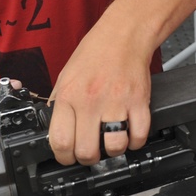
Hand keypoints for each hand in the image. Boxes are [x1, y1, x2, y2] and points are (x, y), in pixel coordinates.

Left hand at [47, 28, 152, 165]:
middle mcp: (91, 101)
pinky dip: (135, 141)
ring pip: (115, 147)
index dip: (64, 157)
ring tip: (111, 142)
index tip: (69, 157)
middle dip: (89, 159)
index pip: (60, 142)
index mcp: (69, 96)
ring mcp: (117, 102)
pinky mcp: (139, 102)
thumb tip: (56, 132)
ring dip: (113, 151)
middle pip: (87, 151)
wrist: (123, 36)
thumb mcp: (65, 77)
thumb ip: (60, 105)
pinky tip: (130, 133)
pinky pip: (139, 136)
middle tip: (91, 152)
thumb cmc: (94, 54)